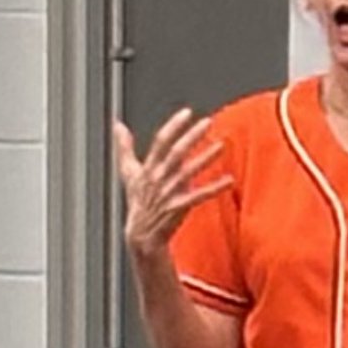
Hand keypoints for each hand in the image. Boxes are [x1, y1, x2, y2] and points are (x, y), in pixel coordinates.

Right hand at [114, 107, 233, 259]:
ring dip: (206, 158)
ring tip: (221, 145)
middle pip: (176, 153)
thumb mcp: (129, 172)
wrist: (141, 234)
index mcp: (148, 167)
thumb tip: (117, 125)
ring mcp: (169, 193)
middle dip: (191, 136)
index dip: (173, 126)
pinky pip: (199, 196)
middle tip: (208, 122)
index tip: (187, 113)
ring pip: (189, 172)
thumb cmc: (138, 201)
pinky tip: (229, 179)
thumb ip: (125, 147)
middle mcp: (158, 178)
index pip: (160, 142)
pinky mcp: (179, 207)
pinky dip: (215, 188)